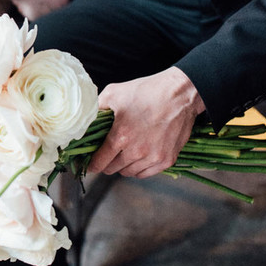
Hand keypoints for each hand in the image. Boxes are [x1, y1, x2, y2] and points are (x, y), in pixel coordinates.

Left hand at [89, 67, 205, 177]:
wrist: (180, 94)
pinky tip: (138, 157)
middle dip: (106, 163)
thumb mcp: (114, 93)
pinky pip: (146, 173)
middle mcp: (137, 151)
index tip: (90, 163)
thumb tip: (86, 121)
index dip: (92, 164)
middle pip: (112, 169)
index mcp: (121, 136)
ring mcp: (153, 157)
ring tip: (124, 153)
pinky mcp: (166, 160)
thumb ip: (97, 109)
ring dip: (123, 165)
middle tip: (107, 155)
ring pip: (128, 172)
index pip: (99, 162)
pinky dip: (139, 168)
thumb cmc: (147, 91)